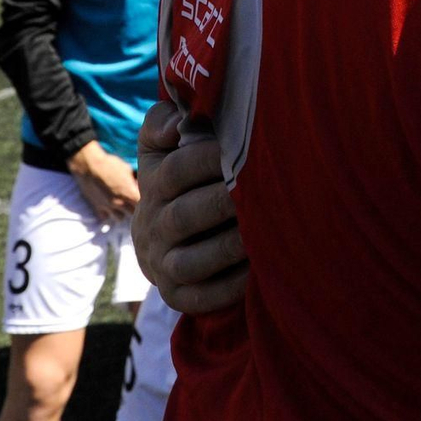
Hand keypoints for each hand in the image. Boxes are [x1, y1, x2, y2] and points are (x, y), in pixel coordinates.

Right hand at [67, 141, 139, 223]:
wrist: (88, 165)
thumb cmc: (109, 164)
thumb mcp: (127, 169)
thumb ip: (134, 180)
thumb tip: (139, 185)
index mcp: (129, 193)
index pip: (142, 204)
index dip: (145, 200)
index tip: (144, 195)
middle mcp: (119, 203)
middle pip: (133, 213)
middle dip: (135, 207)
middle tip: (134, 200)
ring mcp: (107, 207)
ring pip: (120, 218)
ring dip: (122, 212)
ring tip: (122, 204)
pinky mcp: (97, 207)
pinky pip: (106, 217)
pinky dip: (108, 213)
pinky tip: (110, 205)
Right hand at [132, 102, 248, 313]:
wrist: (157, 240)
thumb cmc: (176, 182)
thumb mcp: (160, 149)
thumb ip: (162, 123)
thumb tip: (177, 124)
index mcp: (154, 186)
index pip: (176, 171)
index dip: (209, 159)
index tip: (246, 149)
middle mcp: (154, 226)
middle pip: (186, 215)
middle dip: (225, 203)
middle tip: (266, 191)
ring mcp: (164, 264)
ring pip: (192, 261)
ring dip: (230, 248)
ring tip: (267, 232)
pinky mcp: (178, 296)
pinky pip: (202, 297)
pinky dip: (230, 287)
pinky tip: (259, 272)